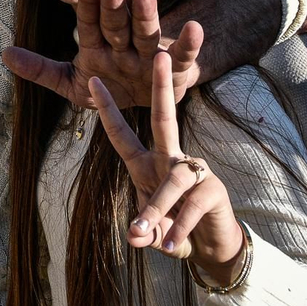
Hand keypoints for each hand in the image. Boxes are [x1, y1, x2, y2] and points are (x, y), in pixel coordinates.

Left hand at [3, 0, 202, 109]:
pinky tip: (195, 28)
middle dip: (112, 4)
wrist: (152, 99)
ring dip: (146, 14)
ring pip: (146, 32)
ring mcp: (150, 55)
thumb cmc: (109, 84)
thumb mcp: (73, 83)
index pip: (88, 23)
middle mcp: (123, 45)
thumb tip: (4, 54)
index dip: (87, 6)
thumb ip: (41, 70)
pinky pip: (183, 56)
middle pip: (115, 23)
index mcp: (97, 45)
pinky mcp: (176, 69)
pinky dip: (189, 43)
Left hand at [91, 65, 245, 283]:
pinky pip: (192, 205)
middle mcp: (170, 160)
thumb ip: (142, 233)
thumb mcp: (151, 233)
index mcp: (146, 163)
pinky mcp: (213, 189)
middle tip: (158, 56)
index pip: (123, 134)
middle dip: (161, 88)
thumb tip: (134, 237)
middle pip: (165, 119)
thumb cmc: (174, 231)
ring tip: (145, 232)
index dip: (108, 109)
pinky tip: (172, 244)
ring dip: (157, 208)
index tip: (92, 81)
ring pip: (173, 179)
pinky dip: (179, 227)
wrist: (210, 249)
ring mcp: (194, 171)